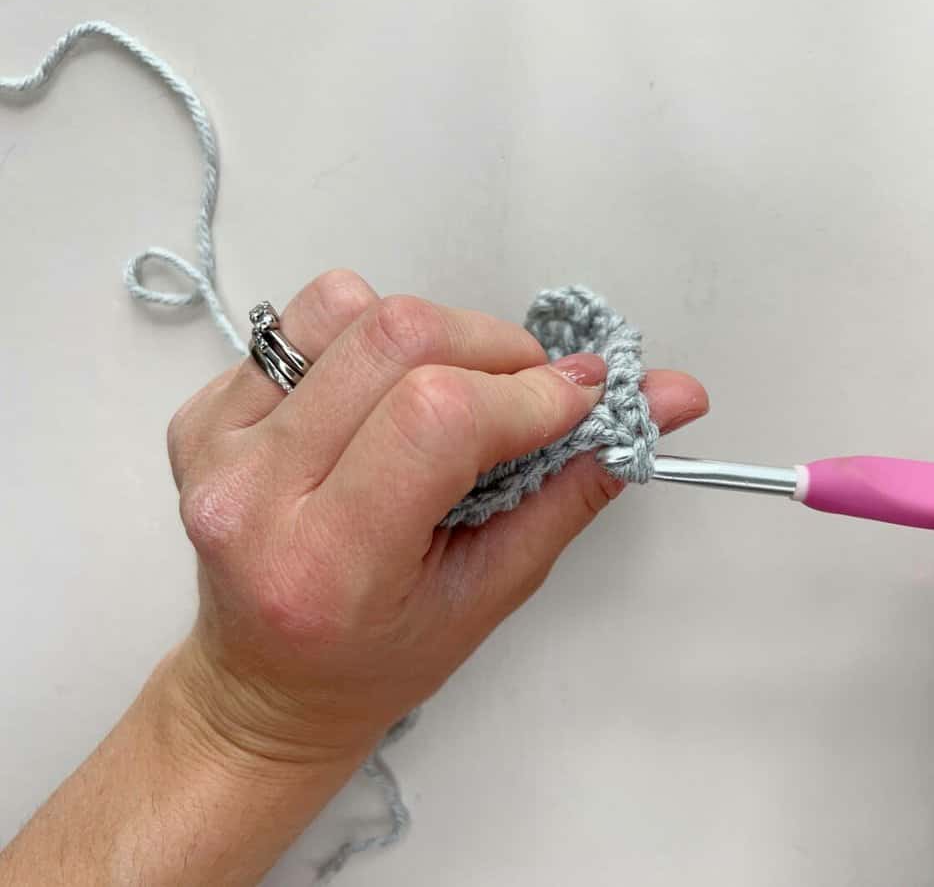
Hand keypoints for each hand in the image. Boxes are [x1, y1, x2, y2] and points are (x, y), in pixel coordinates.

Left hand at [166, 270, 707, 764]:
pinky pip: (303, 320)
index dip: (531, 392)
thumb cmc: (381, 659)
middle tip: (531, 391)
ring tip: (455, 395)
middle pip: (395, 340)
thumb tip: (671, 397)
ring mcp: (216, 445)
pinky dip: (370, 339)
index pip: (438, 420)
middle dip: (494, 347)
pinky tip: (384, 402)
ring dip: (432, 335)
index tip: (585, 397)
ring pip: (348, 309)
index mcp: (326, 563)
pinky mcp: (201, 413)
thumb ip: (577, 489)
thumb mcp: (494, 592)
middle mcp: (253, 494)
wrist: (265, 685)